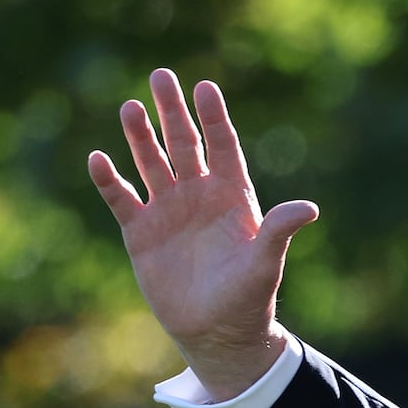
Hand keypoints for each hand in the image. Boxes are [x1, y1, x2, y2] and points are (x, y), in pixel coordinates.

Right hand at [87, 69, 318, 399]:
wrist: (217, 332)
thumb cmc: (249, 298)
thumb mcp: (266, 264)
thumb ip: (280, 232)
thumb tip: (309, 208)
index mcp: (232, 196)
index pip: (222, 147)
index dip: (213, 118)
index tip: (205, 88)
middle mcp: (198, 195)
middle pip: (184, 144)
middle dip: (172, 112)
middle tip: (161, 75)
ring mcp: (168, 211)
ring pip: (151, 163)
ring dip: (140, 137)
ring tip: (131, 108)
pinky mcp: (140, 232)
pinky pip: (121, 198)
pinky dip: (109, 180)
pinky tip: (99, 158)